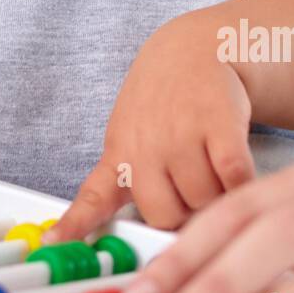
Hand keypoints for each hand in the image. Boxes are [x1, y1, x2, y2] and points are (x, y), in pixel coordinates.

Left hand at [48, 18, 254, 237]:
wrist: (194, 49)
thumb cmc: (162, 102)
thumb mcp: (130, 133)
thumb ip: (132, 179)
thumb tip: (151, 238)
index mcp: (119, 154)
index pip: (92, 198)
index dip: (73, 225)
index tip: (51, 244)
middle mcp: (144, 146)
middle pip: (165, 217)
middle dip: (185, 211)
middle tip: (191, 182)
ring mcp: (180, 135)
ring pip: (205, 202)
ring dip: (217, 193)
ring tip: (211, 161)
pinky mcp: (219, 125)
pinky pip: (235, 179)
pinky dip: (242, 182)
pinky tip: (236, 164)